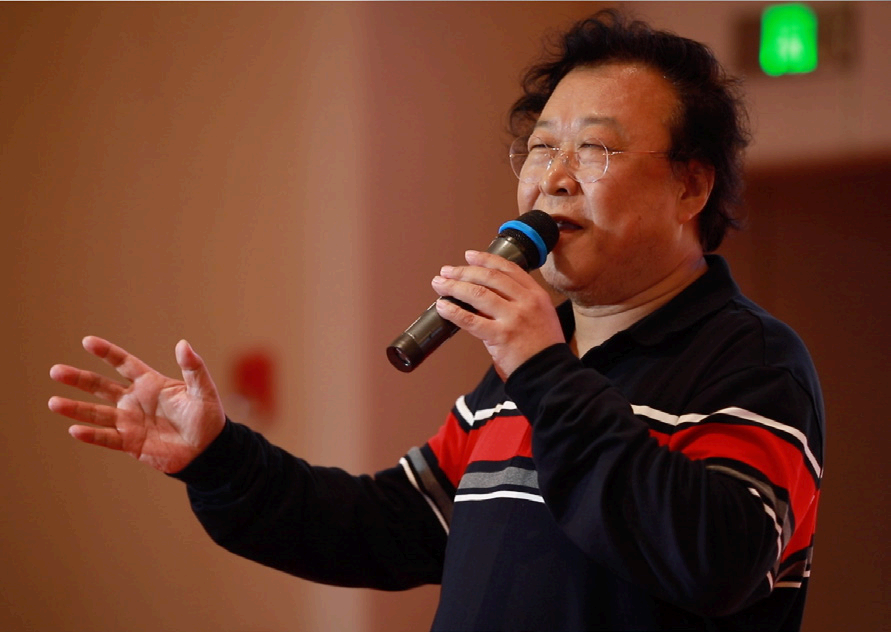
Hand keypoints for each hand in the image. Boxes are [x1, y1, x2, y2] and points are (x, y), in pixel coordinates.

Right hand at [48, 336, 225, 473]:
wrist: (207, 450)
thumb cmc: (207, 417)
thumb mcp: (203, 390)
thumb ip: (193, 368)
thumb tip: (183, 343)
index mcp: (150, 383)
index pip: (123, 363)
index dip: (106, 353)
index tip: (87, 341)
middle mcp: (134, 400)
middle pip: (100, 386)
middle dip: (78, 378)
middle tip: (55, 370)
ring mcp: (130, 422)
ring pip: (96, 413)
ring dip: (75, 408)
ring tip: (53, 402)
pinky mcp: (130, 443)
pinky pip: (106, 438)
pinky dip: (91, 435)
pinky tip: (74, 430)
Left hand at [432, 250, 563, 378]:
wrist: (549, 372)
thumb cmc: (542, 347)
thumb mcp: (540, 315)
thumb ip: (517, 301)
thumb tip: (482, 294)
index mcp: (536, 294)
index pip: (508, 268)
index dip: (486, 259)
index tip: (469, 256)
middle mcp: (526, 302)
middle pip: (490, 278)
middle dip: (464, 271)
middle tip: (447, 271)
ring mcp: (514, 318)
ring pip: (478, 294)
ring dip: (454, 286)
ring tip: (440, 284)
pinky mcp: (501, 336)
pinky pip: (470, 320)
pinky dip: (453, 311)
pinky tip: (442, 307)